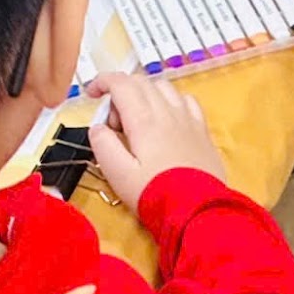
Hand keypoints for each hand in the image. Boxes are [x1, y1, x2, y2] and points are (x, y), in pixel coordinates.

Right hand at [88, 69, 226, 206]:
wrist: (197, 211)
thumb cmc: (155, 194)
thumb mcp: (117, 173)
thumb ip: (103, 145)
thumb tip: (98, 128)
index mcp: (144, 120)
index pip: (120, 83)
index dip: (102, 81)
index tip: (91, 93)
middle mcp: (167, 112)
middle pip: (140, 82)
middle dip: (119, 92)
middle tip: (113, 124)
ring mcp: (188, 119)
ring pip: (163, 87)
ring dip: (144, 93)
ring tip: (137, 120)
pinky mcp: (202, 130)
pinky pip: (185, 100)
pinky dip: (170, 100)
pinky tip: (166, 118)